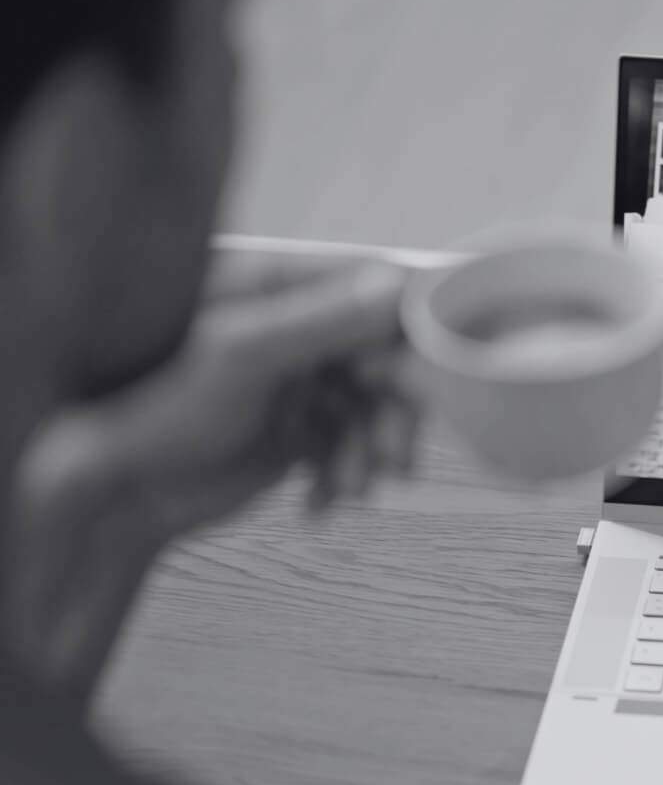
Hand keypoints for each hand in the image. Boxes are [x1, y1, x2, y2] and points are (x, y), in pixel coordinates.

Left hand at [4, 249, 418, 702]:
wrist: (115, 496)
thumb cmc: (149, 411)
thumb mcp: (239, 356)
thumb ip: (319, 320)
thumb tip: (397, 285)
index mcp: (271, 285)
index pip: (367, 285)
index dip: (405, 330)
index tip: (426, 375)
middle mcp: (289, 324)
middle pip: (381, 351)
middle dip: (392, 406)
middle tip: (397, 452)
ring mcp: (296, 377)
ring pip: (372, 405)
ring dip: (372, 449)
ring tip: (356, 486)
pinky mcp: (298, 427)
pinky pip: (351, 442)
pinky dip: (347, 472)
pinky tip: (323, 499)